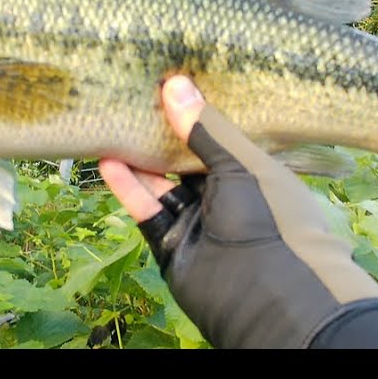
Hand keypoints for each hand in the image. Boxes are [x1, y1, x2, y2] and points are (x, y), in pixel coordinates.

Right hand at [98, 76, 377, 347]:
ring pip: (163, 184)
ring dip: (139, 158)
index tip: (170, 81)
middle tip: (132, 97)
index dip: (198, 112)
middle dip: (162, 133)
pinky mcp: (172, 244)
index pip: (223, 137)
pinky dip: (129, 187)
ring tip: (112, 122)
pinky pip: (148, 211)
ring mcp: (198, 221)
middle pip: (188, 159)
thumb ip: (206, 129)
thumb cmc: (269, 219)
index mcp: (256, 173)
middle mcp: (228, 196)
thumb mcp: (241, 166)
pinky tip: (108, 161)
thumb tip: (175, 83)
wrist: (266, 297)